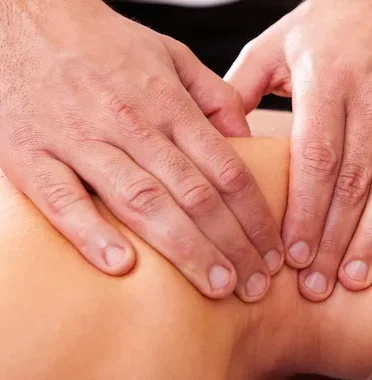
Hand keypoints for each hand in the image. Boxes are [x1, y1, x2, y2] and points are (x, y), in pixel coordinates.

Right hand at [0, 0, 283, 301]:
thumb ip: (214, 96)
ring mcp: (80, 140)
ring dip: (185, 250)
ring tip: (217, 287)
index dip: (256, 218)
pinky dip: (91, 234)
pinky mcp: (30, 155)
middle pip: (195, 195)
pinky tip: (122, 266)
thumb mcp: (170, 54)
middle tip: (255, 286)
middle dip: (232, 246)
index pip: (227, 170)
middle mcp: (131, 125)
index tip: (272, 253)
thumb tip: (248, 140)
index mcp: (168, 105)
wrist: (23, 18)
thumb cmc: (103, 43)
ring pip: (142, 202)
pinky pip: (62, 199)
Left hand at [226, 0, 371, 299]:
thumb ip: (240, 91)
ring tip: (354, 277)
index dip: (306, 212)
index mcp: (325, 83)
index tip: (294, 255)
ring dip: (371, 235)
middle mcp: (369, 99)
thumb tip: (217, 142)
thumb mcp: (271, 47)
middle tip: (319, 285)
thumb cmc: (325, 24)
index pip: (315, 160)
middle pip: (351, 183)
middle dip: (334, 240)